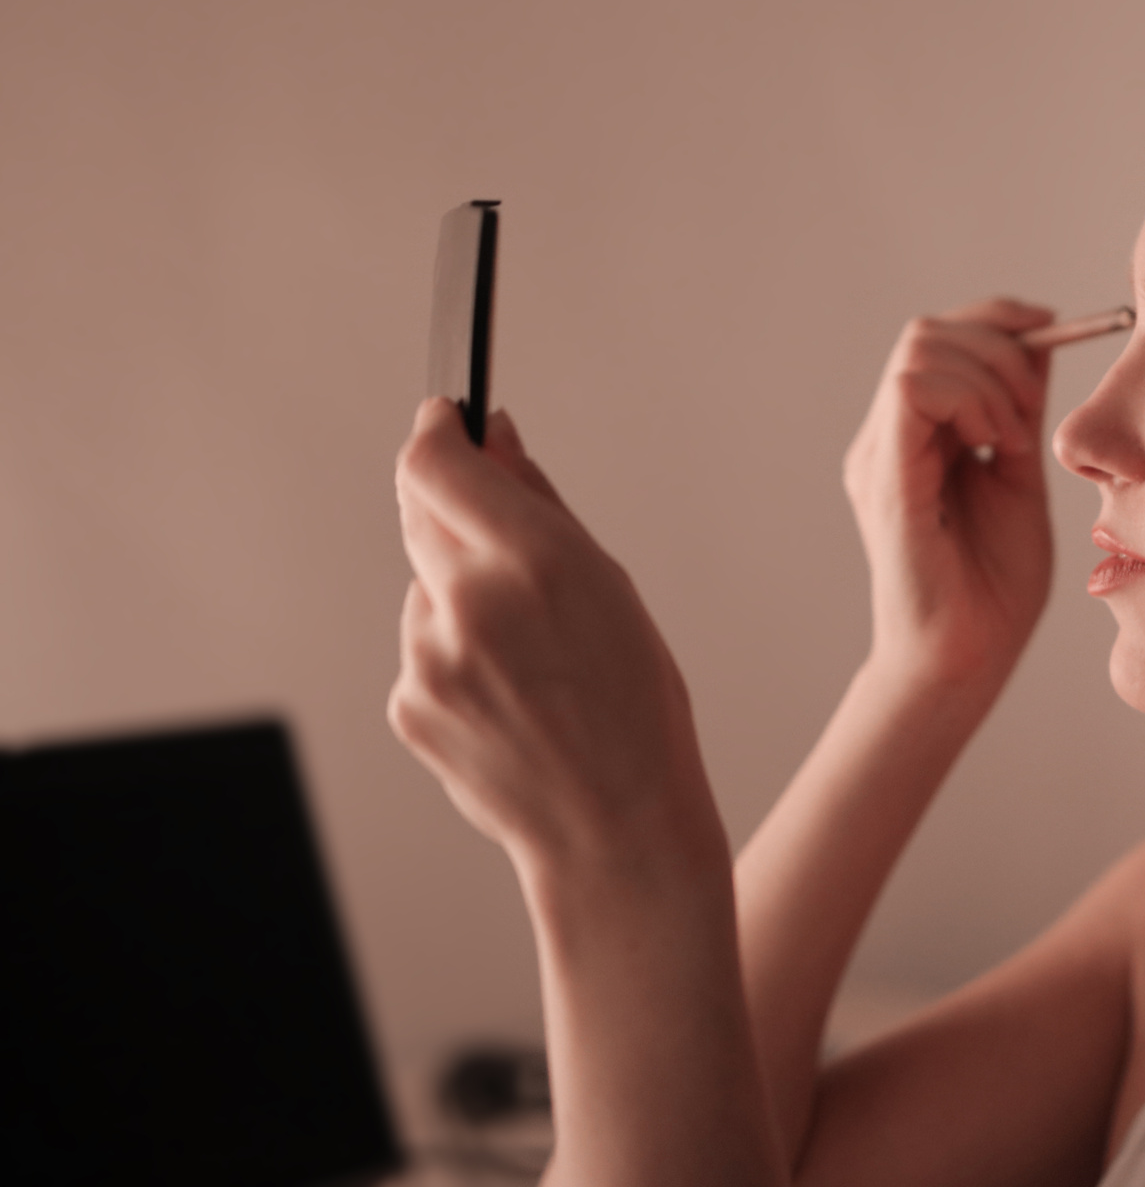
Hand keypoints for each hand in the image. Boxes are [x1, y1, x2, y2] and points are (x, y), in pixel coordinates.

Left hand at [390, 399, 724, 883]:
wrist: (614, 826)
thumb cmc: (636, 709)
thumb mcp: (612, 588)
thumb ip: (540, 507)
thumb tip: (499, 444)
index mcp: (535, 562)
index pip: (436, 464)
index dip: (435, 431)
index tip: (445, 419)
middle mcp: (470, 602)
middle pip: (418, 511)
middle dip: (452, 506)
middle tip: (499, 530)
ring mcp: (427, 657)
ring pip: (425, 585)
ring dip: (461, 591)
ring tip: (531, 651)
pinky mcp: (407, 702)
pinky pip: (423, 646)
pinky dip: (457, 652)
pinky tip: (511, 692)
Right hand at [843, 298, 1055, 691]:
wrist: (969, 661)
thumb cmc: (995, 588)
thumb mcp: (1022, 476)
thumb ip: (1021, 410)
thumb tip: (1038, 339)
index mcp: (919, 435)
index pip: (944, 337)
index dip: (999, 319)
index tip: (1053, 328)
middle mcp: (890, 438)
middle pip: (930, 332)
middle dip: (1000, 347)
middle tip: (1036, 408)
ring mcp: (881, 455)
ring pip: (920, 348)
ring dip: (989, 377)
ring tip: (1016, 438)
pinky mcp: (885, 478)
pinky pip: (913, 390)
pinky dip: (970, 398)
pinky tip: (998, 444)